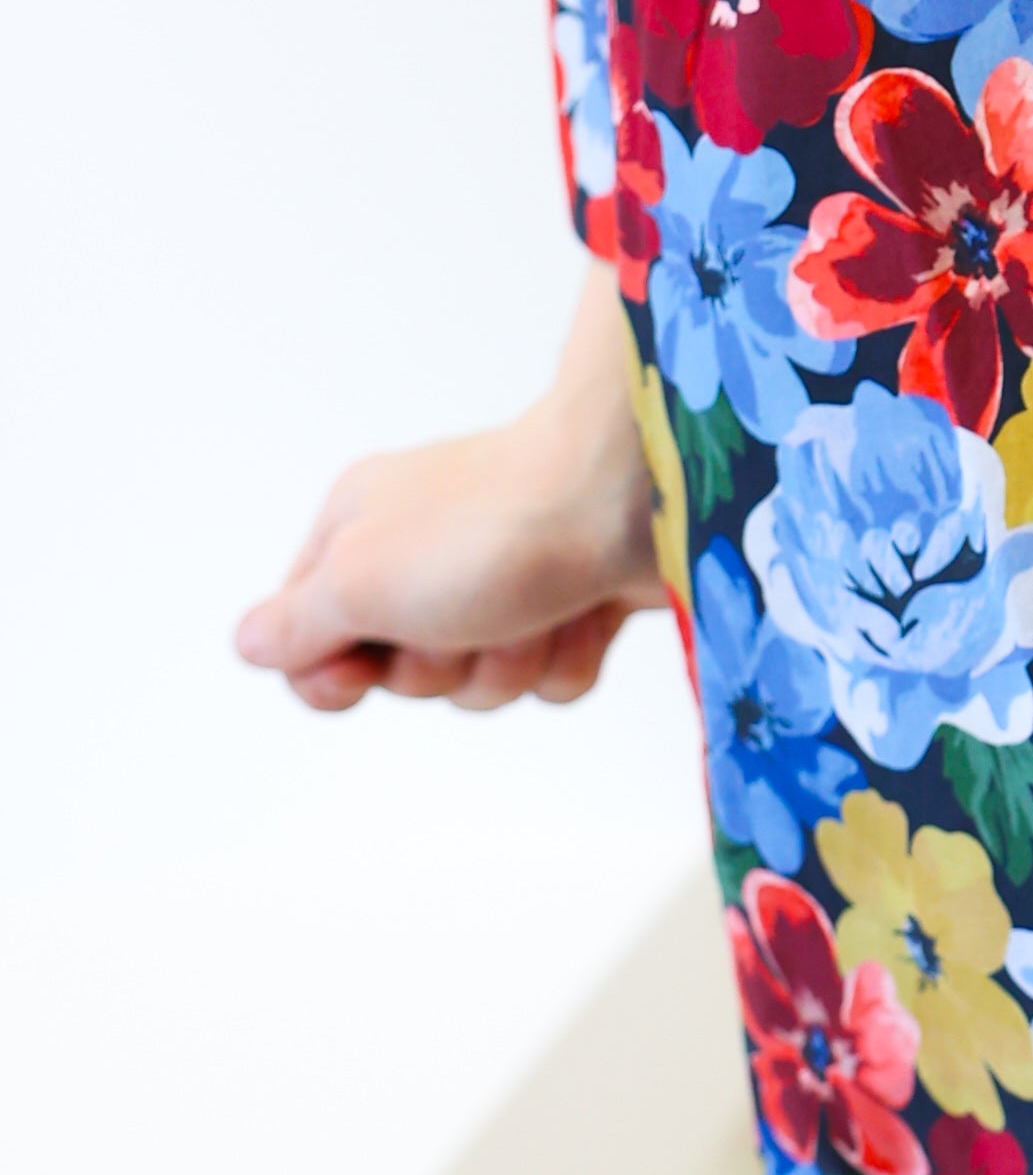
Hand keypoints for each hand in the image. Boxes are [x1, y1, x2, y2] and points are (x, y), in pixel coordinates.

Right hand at [233, 264, 667, 712]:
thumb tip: (253, 643)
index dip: (333, 672)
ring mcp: (506, 575)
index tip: (363, 662)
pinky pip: (552, 675)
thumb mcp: (357, 580)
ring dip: (510, 663)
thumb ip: (295, 624)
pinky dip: (568, 655)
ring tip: (536, 607)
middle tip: (465, 615)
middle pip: (402, 673)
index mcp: (360, 528)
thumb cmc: (490, 528)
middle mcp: (429, 548)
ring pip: (482, 681)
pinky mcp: (577, 596)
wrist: (638, 493)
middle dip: (439, 666)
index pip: (307, 639)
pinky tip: (584, 611)